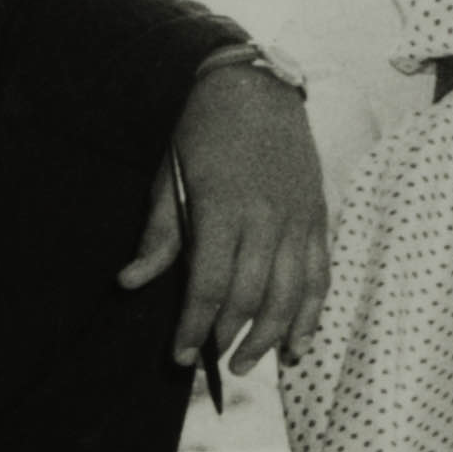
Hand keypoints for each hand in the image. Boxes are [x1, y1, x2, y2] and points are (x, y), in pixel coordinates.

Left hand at [118, 56, 331, 382]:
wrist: (258, 89)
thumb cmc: (204, 132)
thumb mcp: (170, 177)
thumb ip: (158, 236)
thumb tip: (131, 282)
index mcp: (222, 209)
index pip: (210, 285)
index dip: (193, 326)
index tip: (178, 355)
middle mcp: (266, 218)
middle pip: (252, 296)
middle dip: (230, 337)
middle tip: (215, 362)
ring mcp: (298, 218)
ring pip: (292, 293)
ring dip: (272, 335)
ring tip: (251, 362)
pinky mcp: (318, 216)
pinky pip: (321, 274)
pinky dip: (312, 312)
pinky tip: (299, 341)